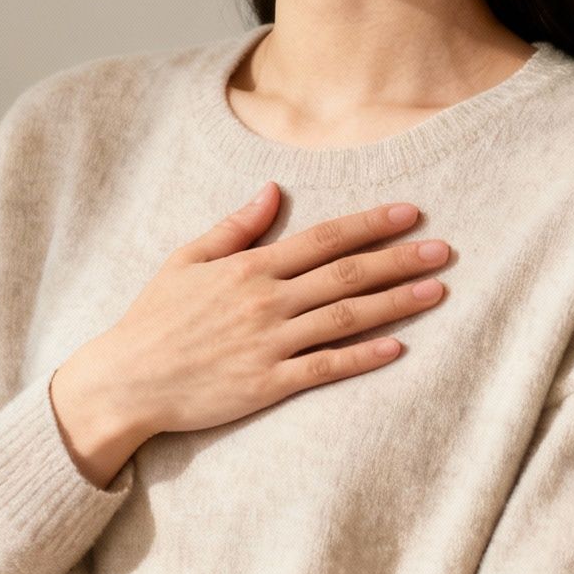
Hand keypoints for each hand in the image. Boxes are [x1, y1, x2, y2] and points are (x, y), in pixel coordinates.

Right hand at [51, 182, 452, 483]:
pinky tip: (397, 347)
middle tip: (444, 250)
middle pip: (347, 275)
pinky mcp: (269, 384)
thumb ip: (236, 226)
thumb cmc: (155, 318)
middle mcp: (266, 302)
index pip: (323, 238)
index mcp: (249, 267)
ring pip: (346, 318)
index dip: (369, 224)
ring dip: (396, 303)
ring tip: (437, 292)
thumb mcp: (186, 259)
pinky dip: (364, 357)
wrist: (128, 379)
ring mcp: (270, 344)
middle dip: (400, 260)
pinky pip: (326, 368)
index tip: (410, 213)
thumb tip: (274, 190)